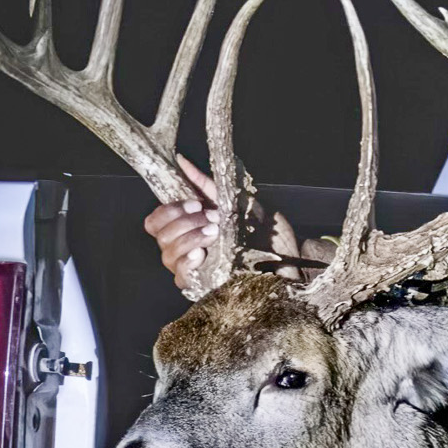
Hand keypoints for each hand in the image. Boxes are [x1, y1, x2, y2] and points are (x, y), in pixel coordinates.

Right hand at [143, 156, 328, 291]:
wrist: (292, 261)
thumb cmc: (267, 234)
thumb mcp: (238, 202)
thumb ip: (208, 185)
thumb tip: (182, 160)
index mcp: (190, 229)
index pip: (155, 222)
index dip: (168, 210)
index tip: (195, 204)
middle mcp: (186, 249)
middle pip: (160, 236)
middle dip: (184, 222)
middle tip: (214, 220)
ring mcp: (194, 270)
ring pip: (168, 255)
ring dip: (190, 238)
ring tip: (216, 234)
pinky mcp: (203, 287)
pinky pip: (180, 277)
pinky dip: (187, 262)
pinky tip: (202, 254)